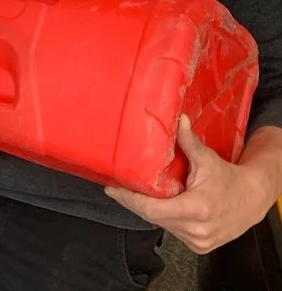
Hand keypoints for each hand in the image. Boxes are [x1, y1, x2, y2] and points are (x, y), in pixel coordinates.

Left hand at [105, 115, 276, 253]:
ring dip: (150, 210)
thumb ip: (188, 141)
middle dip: (134, 202)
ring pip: (162, 224)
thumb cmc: (230, 179)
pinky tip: (159, 205)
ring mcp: (199, 241)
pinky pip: (173, 230)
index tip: (112, 190)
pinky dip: (164, 218)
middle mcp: (197, 229)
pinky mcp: (200, 246)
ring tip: (138, 194)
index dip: (129, 200)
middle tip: (118, 188)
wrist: (253, 199)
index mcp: (197, 209)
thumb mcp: (207, 159)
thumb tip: (177, 119)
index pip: (152, 209)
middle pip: (153, 217)